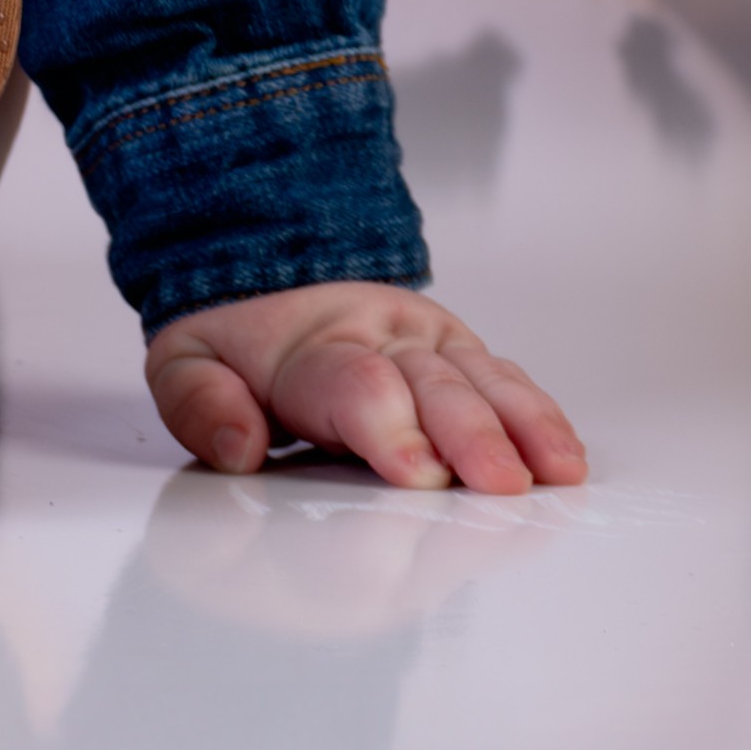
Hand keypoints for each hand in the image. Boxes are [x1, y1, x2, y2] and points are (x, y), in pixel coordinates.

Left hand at [145, 278, 584, 494]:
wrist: (271, 267)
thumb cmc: (235, 344)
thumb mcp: (185, 361)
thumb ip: (200, 405)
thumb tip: (238, 448)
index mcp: (310, 349)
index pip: (355, 385)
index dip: (389, 427)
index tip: (417, 471)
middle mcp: (381, 340)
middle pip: (432, 387)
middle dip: (467, 436)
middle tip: (498, 482)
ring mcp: (428, 346)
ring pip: (481, 383)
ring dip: (520, 428)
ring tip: (553, 472)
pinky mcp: (459, 357)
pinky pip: (507, 384)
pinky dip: (539, 418)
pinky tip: (565, 458)